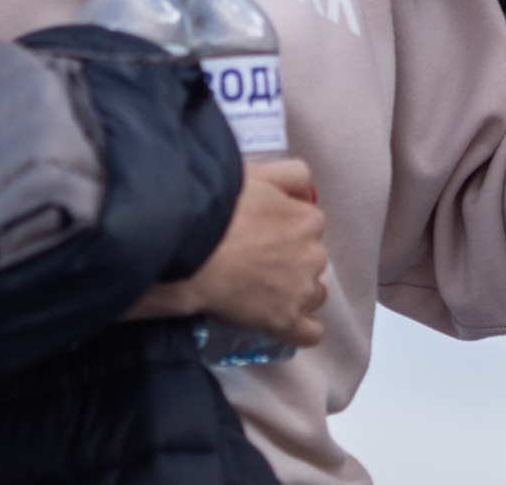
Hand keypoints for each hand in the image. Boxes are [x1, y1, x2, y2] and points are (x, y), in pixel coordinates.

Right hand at [123, 160, 329, 345]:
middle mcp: (313, 254)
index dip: (285, 231)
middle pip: (311, 260)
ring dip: (294, 293)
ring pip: (313, 294)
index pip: (309, 226)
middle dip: (290, 262)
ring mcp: (301, 290)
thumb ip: (289, 174)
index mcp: (308, 218)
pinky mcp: (285, 321)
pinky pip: (310, 333)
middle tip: (254, 263)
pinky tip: (283, 324)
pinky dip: (300, 329)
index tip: (262, 236)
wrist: (192, 247)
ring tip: (261, 293)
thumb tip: (307, 189)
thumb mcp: (257, 173)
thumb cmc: (218, 208)